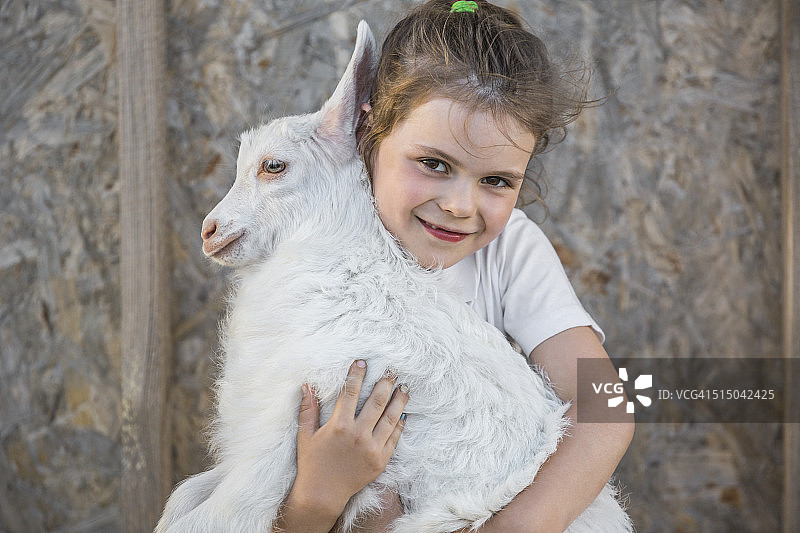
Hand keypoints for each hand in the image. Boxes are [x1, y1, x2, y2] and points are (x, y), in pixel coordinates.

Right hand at [276, 360, 408, 531]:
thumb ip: (308, 409)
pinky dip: (399, 424)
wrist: (322, 495)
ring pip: (390, 418)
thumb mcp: (306, 435)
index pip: (350, 393)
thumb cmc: (311, 464)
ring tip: (404, 387)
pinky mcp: (380, 460)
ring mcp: (372, 448)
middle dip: (385, 383)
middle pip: (376, 402)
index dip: (357, 375)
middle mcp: (358, 435)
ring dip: (399, 400)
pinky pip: (394, 438)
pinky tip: (402, 413)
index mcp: (339, 426)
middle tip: (392, 370)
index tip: (362, 361)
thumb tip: (307, 386)